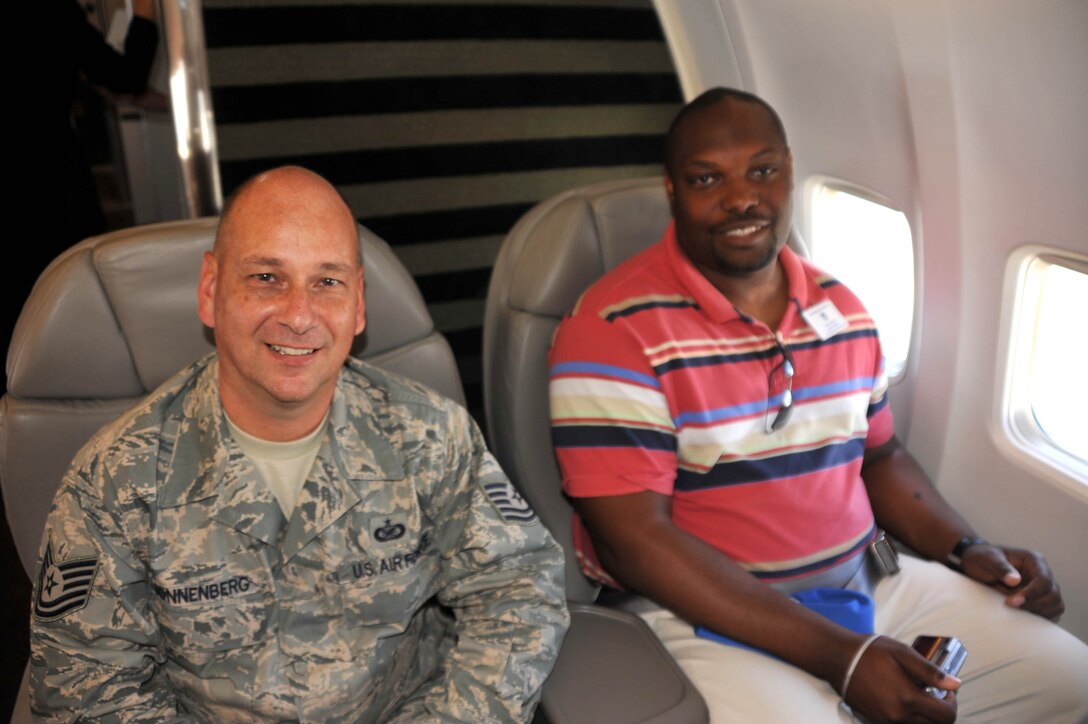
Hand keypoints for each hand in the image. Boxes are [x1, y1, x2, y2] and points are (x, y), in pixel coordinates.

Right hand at [843, 636, 958, 722]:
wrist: (838, 659)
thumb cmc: (869, 652)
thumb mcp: (902, 654)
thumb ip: (930, 671)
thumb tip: (955, 684)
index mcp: (908, 698)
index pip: (946, 716)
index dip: (952, 703)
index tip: (947, 691)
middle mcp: (898, 716)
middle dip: (942, 713)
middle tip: (937, 695)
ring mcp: (886, 721)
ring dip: (926, 717)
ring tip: (920, 697)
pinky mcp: (877, 722)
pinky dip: (910, 718)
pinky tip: (904, 701)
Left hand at [960, 544, 1063, 620]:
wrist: (976, 565)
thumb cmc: (982, 559)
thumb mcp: (987, 559)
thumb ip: (1000, 567)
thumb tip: (1015, 580)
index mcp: (1034, 560)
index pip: (1044, 581)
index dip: (1031, 594)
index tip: (1011, 602)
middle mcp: (1043, 573)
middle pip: (1054, 595)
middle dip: (1035, 605)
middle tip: (1010, 605)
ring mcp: (1043, 588)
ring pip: (1056, 605)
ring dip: (1039, 612)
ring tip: (1016, 611)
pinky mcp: (1039, 599)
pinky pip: (1051, 613)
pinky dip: (1041, 618)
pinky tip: (1023, 617)